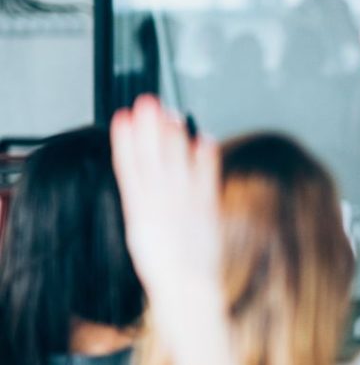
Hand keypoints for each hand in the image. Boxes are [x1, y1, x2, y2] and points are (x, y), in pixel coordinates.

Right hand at [110, 95, 232, 364]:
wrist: (186, 288)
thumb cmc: (165, 263)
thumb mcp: (142, 231)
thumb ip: (144, 203)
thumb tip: (144, 176)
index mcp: (139, 210)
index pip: (128, 167)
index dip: (126, 140)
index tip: (122, 117)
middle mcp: (160, 205)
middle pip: (152, 159)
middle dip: (149, 128)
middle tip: (148, 101)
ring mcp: (184, 205)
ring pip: (177, 163)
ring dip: (174, 136)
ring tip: (172, 112)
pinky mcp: (207, 209)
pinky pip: (206, 178)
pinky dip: (205, 157)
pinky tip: (203, 137)